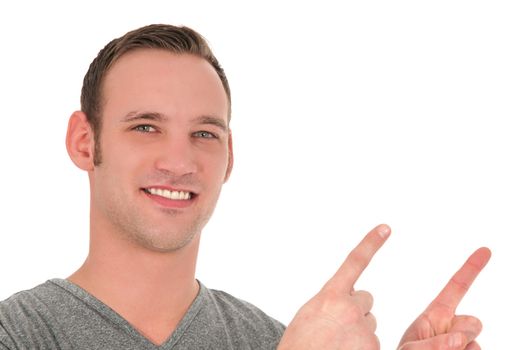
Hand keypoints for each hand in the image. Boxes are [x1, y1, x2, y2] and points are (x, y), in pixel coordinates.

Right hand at [278, 224, 390, 349]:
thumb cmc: (299, 346)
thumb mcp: (308, 316)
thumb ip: (328, 303)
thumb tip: (344, 300)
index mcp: (330, 296)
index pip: (355, 262)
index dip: (371, 243)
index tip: (385, 228)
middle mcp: (350, 308)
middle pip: (365, 301)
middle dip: (356, 311)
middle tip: (338, 328)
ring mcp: (364, 330)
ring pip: (369, 325)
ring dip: (358, 333)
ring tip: (337, 346)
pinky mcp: (373, 348)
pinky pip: (372, 345)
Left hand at [398, 247, 490, 349]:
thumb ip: (432, 343)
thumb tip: (461, 337)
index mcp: (435, 316)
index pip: (456, 288)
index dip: (471, 268)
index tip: (485, 249)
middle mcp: (452, 327)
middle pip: (474, 322)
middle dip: (462, 333)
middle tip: (442, 347)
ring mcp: (463, 344)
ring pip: (476, 344)